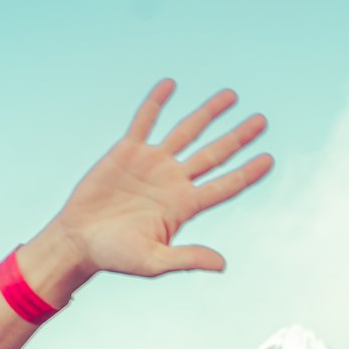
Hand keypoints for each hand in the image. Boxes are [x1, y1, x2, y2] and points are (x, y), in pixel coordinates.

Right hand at [36, 81, 273, 284]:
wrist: (79, 241)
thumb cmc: (116, 256)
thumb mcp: (154, 261)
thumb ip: (187, 259)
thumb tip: (222, 264)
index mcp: (185, 205)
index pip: (225, 185)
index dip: (248, 173)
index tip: (269, 159)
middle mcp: (174, 181)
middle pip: (215, 154)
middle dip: (238, 137)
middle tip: (262, 121)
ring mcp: (153, 163)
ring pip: (187, 132)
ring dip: (208, 113)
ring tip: (232, 96)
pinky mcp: (127, 151)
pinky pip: (145, 121)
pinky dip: (157, 103)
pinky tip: (171, 84)